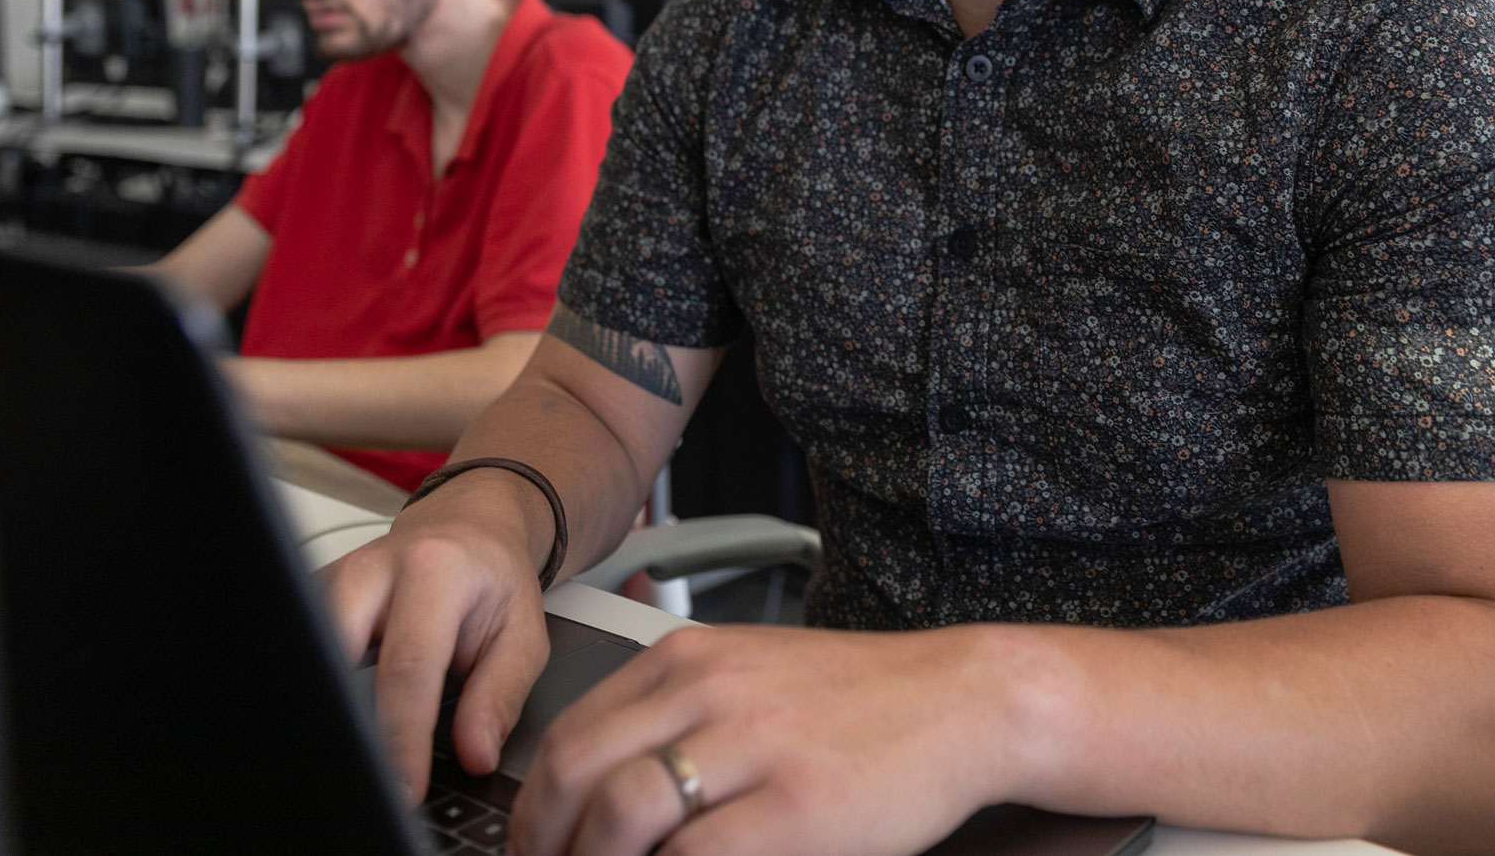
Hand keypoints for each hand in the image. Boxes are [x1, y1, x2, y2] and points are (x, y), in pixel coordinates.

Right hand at [322, 470, 554, 798]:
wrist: (469, 525)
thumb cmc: (494, 577)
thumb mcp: (522, 633)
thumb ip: (500, 695)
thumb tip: (476, 753)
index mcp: (436, 569)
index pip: (408, 668)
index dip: (401, 738)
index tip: (403, 787)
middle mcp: (376, 567)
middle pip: (336, 654)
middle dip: (345, 721)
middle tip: (368, 774)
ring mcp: (338, 575)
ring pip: (311, 648)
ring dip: (328, 702)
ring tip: (356, 742)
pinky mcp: (315, 592)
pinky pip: (305, 642)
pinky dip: (318, 683)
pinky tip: (338, 711)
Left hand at [510, 623, 1014, 855]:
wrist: (960, 698)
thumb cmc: (857, 701)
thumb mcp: (749, 675)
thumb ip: (676, 712)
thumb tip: (596, 787)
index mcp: (689, 658)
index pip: (569, 734)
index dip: (535, 810)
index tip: (534, 850)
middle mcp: (708, 688)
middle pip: (575, 772)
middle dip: (545, 844)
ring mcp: (751, 745)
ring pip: (620, 815)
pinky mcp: (795, 806)